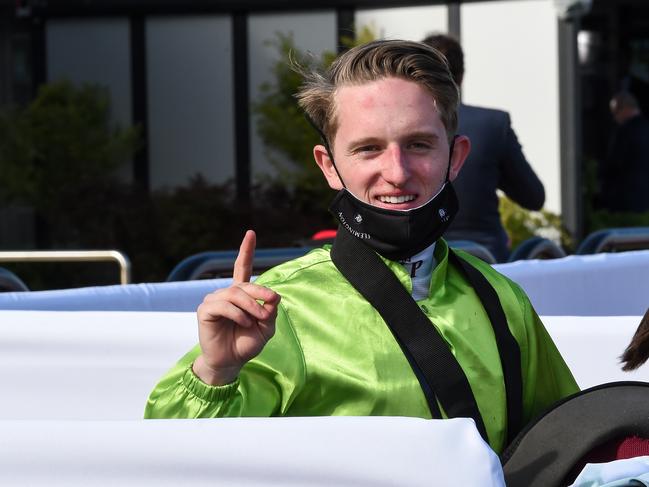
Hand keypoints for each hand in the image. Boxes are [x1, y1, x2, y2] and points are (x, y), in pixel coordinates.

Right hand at [193, 230, 280, 385]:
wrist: (231, 361)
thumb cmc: (247, 343)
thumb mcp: (266, 328)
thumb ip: (270, 311)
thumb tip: (274, 296)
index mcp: (240, 294)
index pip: (242, 268)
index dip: (246, 250)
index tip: (250, 233)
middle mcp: (226, 293)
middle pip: (245, 284)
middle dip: (260, 294)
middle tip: (269, 311)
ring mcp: (214, 300)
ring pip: (235, 294)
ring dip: (250, 307)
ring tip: (256, 321)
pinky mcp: (205, 310)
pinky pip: (224, 305)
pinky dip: (237, 314)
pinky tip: (243, 323)